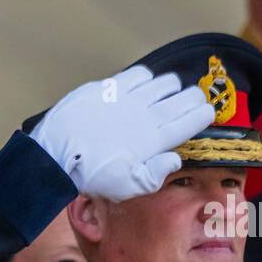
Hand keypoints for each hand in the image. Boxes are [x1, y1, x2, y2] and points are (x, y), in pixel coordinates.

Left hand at [29, 66, 213, 200]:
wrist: (55, 158)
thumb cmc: (92, 176)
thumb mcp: (128, 187)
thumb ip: (156, 174)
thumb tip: (175, 158)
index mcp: (155, 140)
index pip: (192, 119)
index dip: (203, 114)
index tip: (206, 113)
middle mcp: (147, 114)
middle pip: (184, 97)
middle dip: (193, 98)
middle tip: (191, 101)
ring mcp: (128, 98)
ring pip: (164, 82)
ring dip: (171, 86)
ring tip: (167, 93)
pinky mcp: (108, 87)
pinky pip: (139, 74)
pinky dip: (147, 78)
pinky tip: (143, 85)